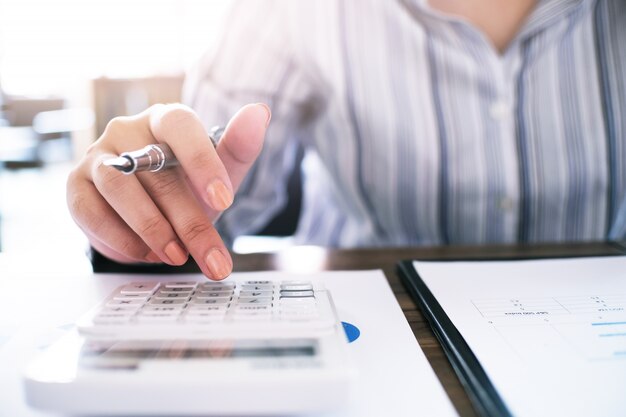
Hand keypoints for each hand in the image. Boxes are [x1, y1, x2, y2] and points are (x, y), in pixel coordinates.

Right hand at [67, 103, 270, 279]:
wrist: (150, 206)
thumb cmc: (188, 183)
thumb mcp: (220, 170)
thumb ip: (239, 146)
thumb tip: (260, 111)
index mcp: (165, 119)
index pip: (180, 126)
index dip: (202, 162)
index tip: (224, 200)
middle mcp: (127, 131)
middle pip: (157, 174)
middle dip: (190, 223)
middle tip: (214, 258)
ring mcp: (97, 156)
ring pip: (120, 190)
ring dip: (152, 229)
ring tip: (179, 256)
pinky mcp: (76, 186)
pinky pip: (90, 211)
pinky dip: (120, 238)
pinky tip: (146, 254)